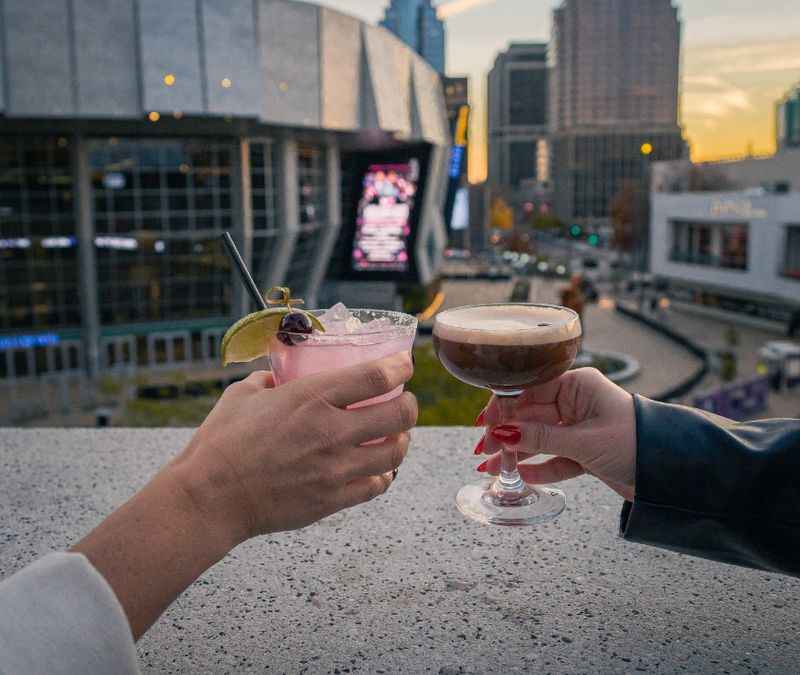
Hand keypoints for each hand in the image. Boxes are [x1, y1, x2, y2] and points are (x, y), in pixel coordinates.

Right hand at [172, 352, 417, 545]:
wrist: (210, 497)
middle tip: (405, 402)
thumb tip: (278, 377)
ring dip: (401, 441)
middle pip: (398, 415)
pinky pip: (376, 486)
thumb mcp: (243, 395)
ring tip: (396, 436)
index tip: (404, 364)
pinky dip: (383, 474)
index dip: (400, 367)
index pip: (376, 377)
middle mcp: (331, 432)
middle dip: (409, 406)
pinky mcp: (332, 500)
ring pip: (394, 453)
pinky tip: (377, 468)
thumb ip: (268, 381)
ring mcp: (335, 469)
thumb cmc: (221, 442)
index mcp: (312, 398)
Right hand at [476, 368, 635, 499]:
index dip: (504, 407)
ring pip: (539, 438)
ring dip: (516, 454)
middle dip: (506, 434)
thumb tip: (501, 435)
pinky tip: (519, 475)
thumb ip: (541, 439)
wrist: (674, 473)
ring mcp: (580, 426)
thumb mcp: (584, 441)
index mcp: (578, 385)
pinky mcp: (586, 451)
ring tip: (490, 468)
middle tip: (482, 451)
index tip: (486, 425)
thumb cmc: (637, 444)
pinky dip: (539, 467)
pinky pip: (555, 457)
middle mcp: (576, 402)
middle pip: (530, 415)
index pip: (529, 390)